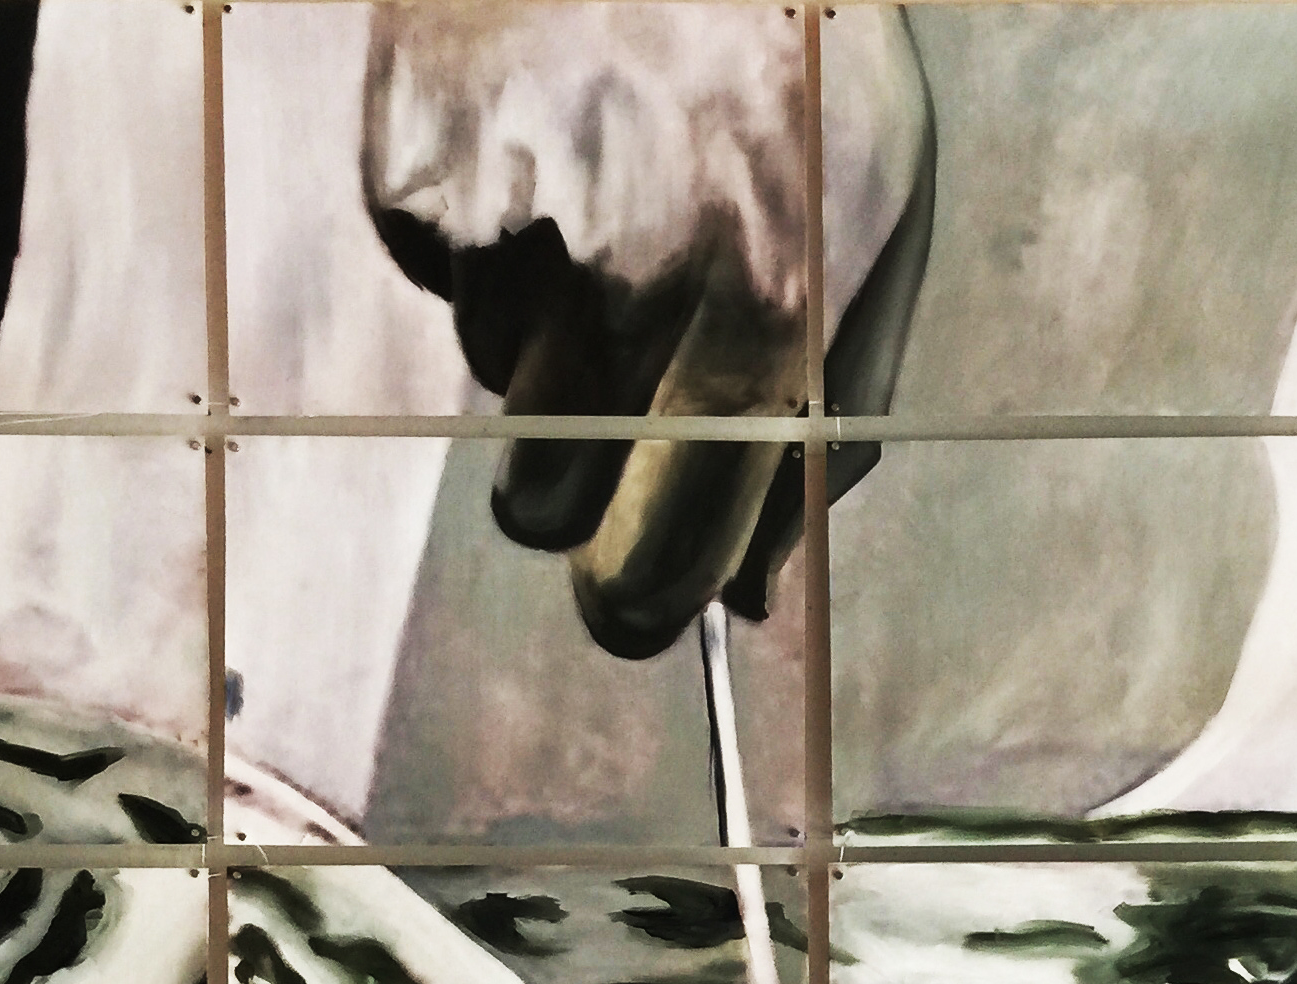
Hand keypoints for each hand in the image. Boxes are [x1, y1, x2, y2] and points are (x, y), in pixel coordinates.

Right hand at [357, 6, 929, 651]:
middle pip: (545, 509)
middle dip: (570, 494)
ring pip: (497, 389)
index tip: (637, 615)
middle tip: (602, 413)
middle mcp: (631, 279)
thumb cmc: (795, 53)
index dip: (645, 601)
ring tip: (604, 200)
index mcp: (766, 303)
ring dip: (543, 338)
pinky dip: (488, 237)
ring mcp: (511, 225)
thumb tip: (754, 591)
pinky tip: (543, 136)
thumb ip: (828, 414)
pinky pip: (446, 280)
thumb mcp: (879, 217)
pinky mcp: (416, 171)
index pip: (674, 538)